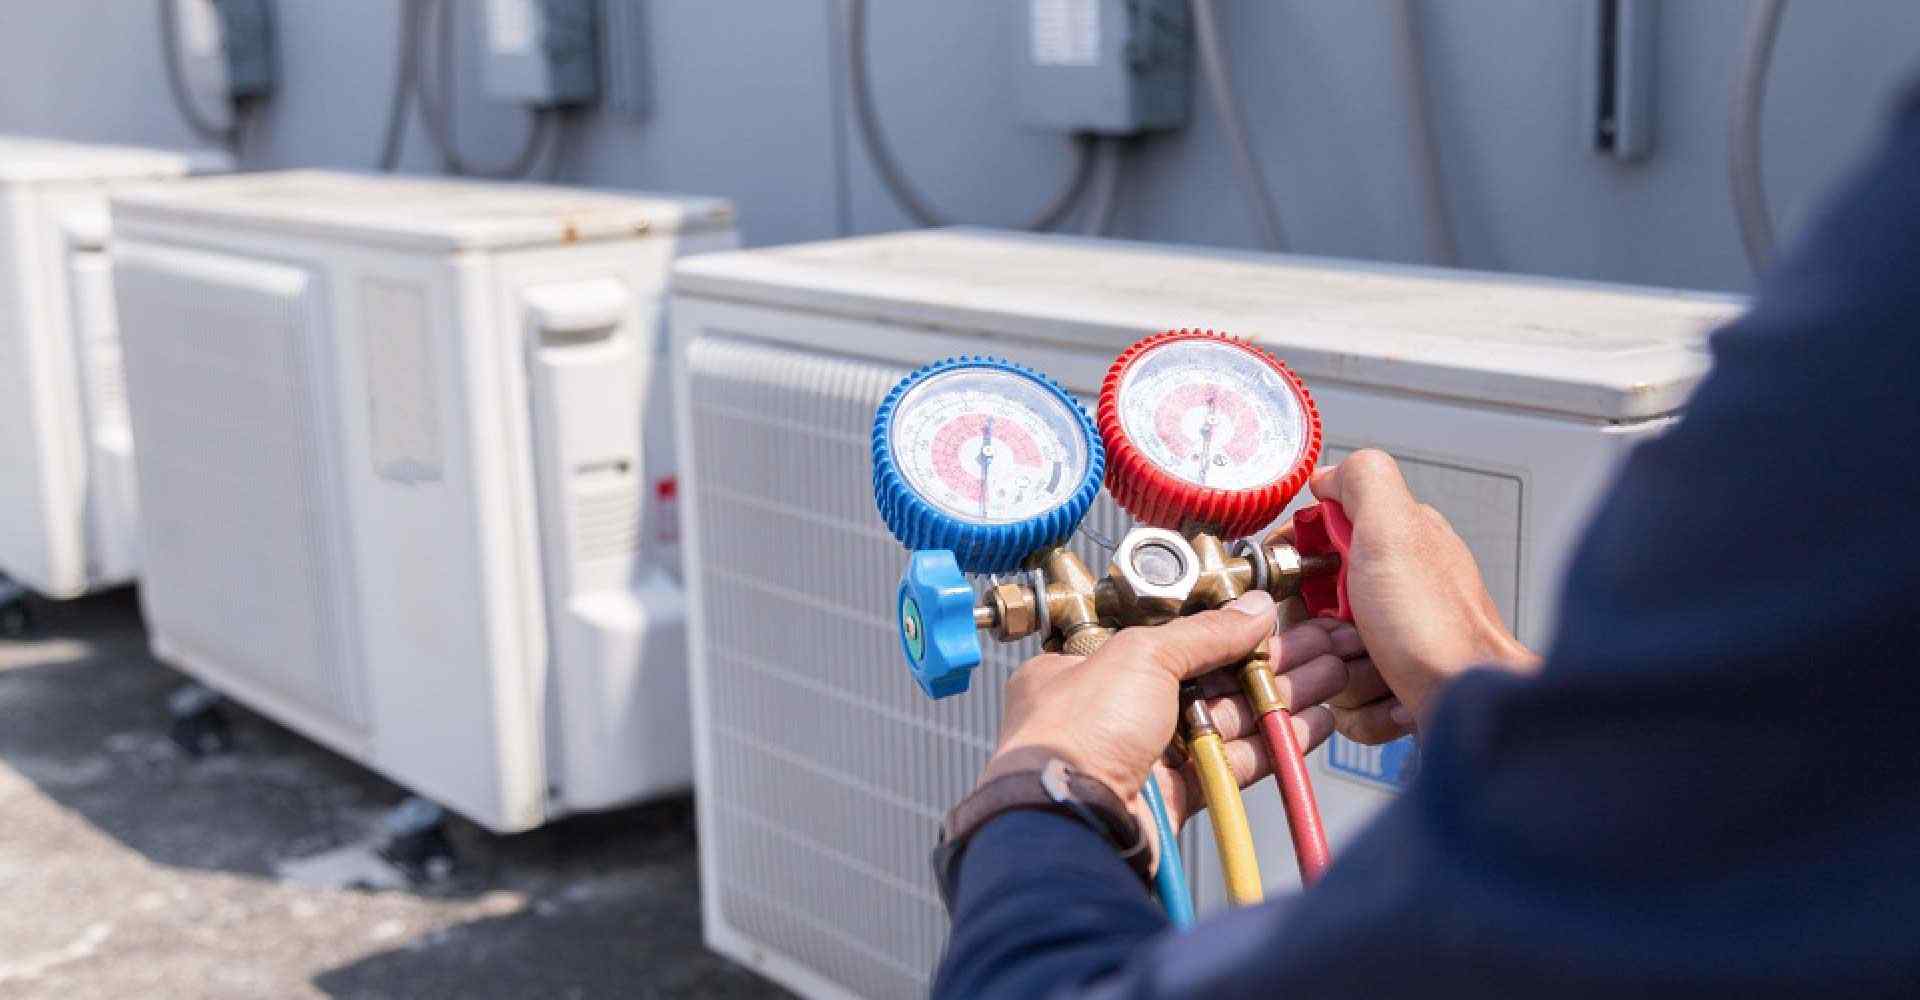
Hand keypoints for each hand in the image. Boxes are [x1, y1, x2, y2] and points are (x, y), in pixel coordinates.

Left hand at [977, 593, 1363, 868]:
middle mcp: (1112, 710)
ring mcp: (1144, 755)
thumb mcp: (1141, 655)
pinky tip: (1312, 724)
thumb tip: (1252, 610)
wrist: (1069, 819)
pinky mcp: (1173, 796)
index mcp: (1085, 666)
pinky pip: (1231, 763)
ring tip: (1333, 676)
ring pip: (1226, 719)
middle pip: (1205, 678)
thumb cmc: (1074, 733)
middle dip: (1267, 662)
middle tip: (1319, 646)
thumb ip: (1204, 632)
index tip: (1268, 620)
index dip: (1222, 628)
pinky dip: (1272, 744)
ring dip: (1280, 698)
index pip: (1166, 638)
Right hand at [1273, 450, 1538, 736]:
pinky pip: (1348, 704)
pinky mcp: (1395, 689)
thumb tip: (1329, 475)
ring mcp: (1395, 642)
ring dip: (1343, 676)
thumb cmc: (1440, 629)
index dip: (1297, 568)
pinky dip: (1364, 710)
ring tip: (1380, 672)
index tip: (1302, 586)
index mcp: (1394, 545)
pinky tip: (1394, 700)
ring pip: (1326, 660)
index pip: (1313, 546)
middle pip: (1311, 611)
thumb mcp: (1396, 532)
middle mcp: (1395, 591)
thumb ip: (1363, 483)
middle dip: (1318, 632)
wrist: (1472, 706)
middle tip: (1349, 635)